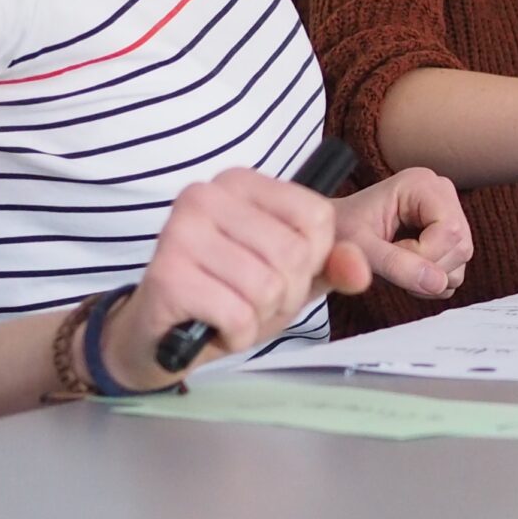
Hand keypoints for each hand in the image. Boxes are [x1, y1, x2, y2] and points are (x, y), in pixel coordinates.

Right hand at [109, 169, 349, 384]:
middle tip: (250, 299)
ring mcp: (181, 232)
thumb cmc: (227, 294)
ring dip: (258, 316)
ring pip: (267, 286)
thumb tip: (359, 268)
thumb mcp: (290, 276)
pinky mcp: (167, 275)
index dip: (312, 259)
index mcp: (239, 182)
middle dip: (285, 294)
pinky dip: (236, 334)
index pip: (317, 217)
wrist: (158, 336)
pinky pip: (238, 315)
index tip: (277, 270)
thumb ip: (331, 265)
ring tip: (230, 310)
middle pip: (294, 253)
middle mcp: (205, 196)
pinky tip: (213, 326)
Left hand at [332, 168, 471, 301]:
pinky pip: (455, 271)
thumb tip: (437, 283)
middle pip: (460, 245)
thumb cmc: (340, 231)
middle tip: (391, 264)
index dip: (423, 255)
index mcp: (421, 184)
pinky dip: (431, 283)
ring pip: (461, 261)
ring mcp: (448, 215)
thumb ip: (396, 264)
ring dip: (428, 278)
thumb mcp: (361, 248)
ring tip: (396, 267)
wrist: (333, 234)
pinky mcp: (448, 237)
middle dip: (427, 268)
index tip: (389, 255)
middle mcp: (441, 194)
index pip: (448, 230)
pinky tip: (407, 270)